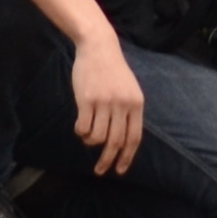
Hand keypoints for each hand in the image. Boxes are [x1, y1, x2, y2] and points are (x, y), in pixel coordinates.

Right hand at [70, 31, 148, 174]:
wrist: (99, 47)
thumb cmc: (113, 70)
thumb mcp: (129, 89)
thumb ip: (129, 111)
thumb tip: (124, 140)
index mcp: (136, 103)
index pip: (134, 137)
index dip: (127, 157)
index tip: (120, 170)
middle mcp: (122, 104)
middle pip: (116, 142)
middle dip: (108, 160)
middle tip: (100, 171)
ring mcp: (104, 102)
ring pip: (98, 137)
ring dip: (91, 142)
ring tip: (88, 136)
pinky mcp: (86, 99)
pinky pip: (83, 127)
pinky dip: (81, 132)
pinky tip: (80, 127)